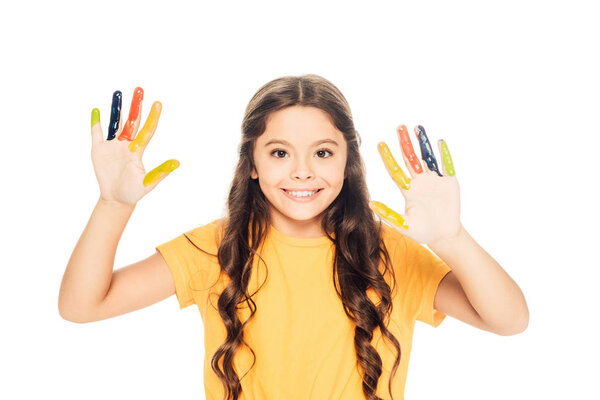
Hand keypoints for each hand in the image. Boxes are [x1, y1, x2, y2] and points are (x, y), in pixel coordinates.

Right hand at [90, 87, 178, 205]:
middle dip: (135, 106)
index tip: (158, 103)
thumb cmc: (134, 192)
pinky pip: (97, 134)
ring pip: (115, 123)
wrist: (117, 199)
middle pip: (132, 122)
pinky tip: (96, 111)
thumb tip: (177, 163)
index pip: (147, 130)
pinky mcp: (99, 151)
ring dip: (116, 109)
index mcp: (138, 151)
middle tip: (139, 89)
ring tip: (118, 93)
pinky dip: (96, 123)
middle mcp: (127, 145)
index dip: (152, 117)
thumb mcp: (148, 183)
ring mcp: (112, 146)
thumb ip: (160, 172)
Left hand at [369, 125, 461, 245]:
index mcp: (408, 190)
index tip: (380, 144)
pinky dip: (444, 155)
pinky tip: (440, 142)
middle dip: (405, 143)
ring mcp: (435, 180)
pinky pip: (446, 165)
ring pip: (428, 158)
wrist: (444, 235)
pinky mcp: (449, 182)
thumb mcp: (404, 225)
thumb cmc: (423, 232)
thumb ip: (389, 215)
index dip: (388, 157)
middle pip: (410, 158)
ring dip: (423, 143)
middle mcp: (420, 181)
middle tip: (399, 126)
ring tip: (418, 128)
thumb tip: (371, 204)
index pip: (396, 170)